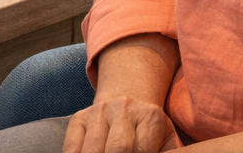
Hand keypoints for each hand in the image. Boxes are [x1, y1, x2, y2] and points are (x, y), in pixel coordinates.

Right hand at [70, 34, 182, 152]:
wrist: (128, 96)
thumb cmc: (151, 128)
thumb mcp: (167, 136)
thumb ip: (171, 149)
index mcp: (151, 116)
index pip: (141, 151)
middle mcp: (124, 108)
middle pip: (117, 150)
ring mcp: (98, 112)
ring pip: (90, 151)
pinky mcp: (78, 118)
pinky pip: (70, 148)